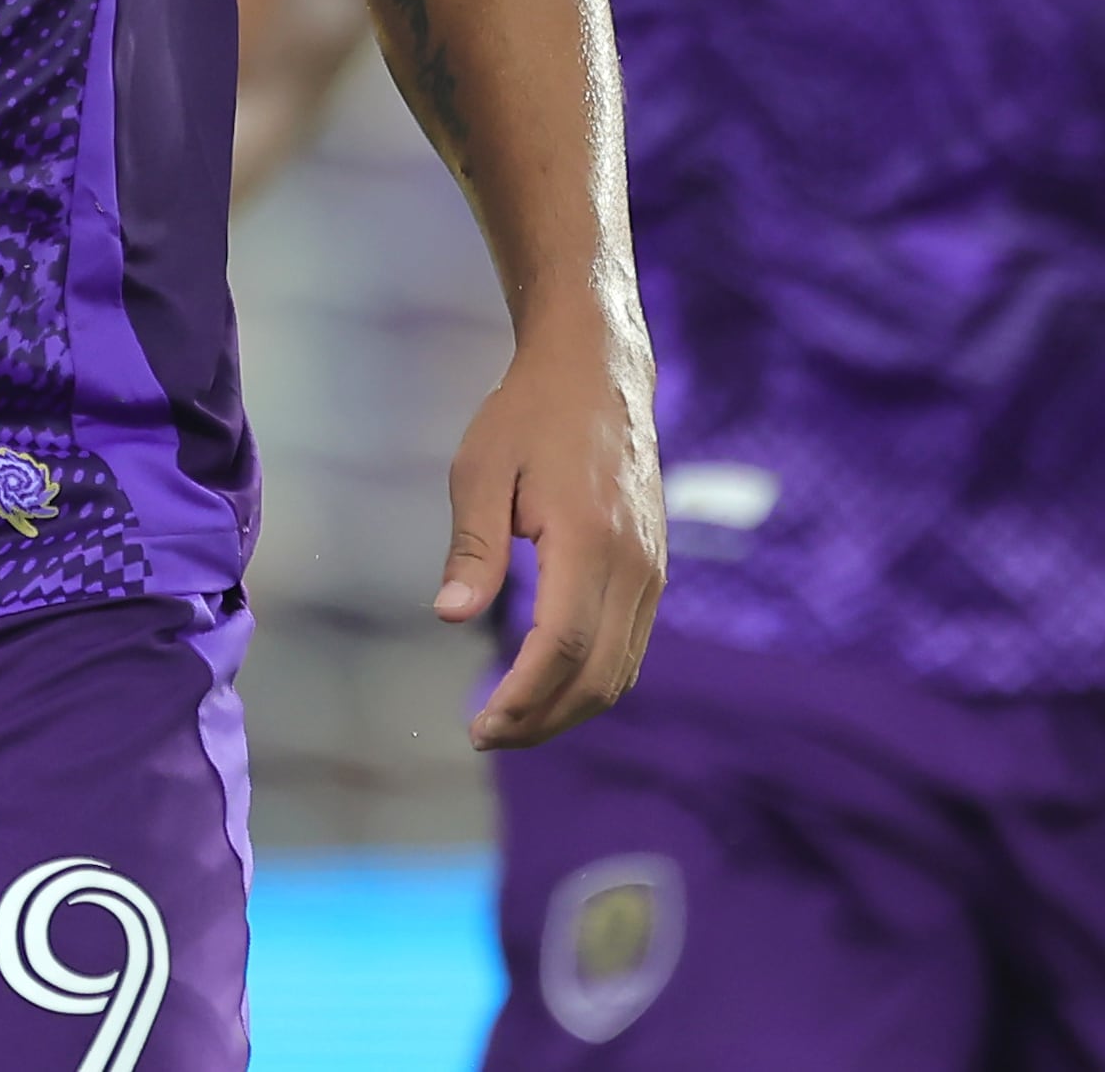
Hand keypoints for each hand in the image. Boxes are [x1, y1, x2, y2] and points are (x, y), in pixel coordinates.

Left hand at [438, 323, 664, 749]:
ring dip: (568, 709)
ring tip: (511, 720)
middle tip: (486, 734)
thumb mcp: (482, 468)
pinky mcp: (654, 570)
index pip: (561, 646)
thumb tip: (450, 617)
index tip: (480, 727)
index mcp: (590, 538)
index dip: (523, 698)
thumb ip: (472, 546)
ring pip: (621, 670)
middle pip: (598, 676)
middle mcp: (634, 564)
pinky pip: (630, 646)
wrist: (598, 370)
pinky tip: (547, 683)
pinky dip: (591, 680)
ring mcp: (652, 570)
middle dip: (543, 720)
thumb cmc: (529, 414)